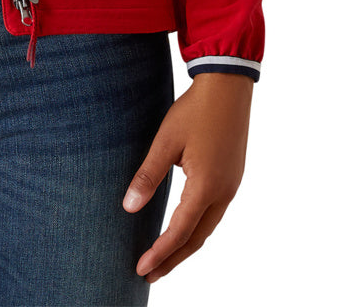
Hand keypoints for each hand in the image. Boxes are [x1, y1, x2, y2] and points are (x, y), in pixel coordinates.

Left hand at [122, 71, 252, 282]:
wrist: (228, 86)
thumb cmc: (194, 111)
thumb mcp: (165, 141)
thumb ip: (148, 176)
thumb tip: (128, 207)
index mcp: (206, 187)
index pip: (179, 232)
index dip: (159, 253)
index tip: (141, 269)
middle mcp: (223, 193)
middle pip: (196, 238)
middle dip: (173, 259)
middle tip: (149, 274)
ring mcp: (231, 186)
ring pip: (207, 227)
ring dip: (185, 245)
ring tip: (163, 258)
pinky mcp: (232, 177)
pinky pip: (214, 213)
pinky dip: (197, 228)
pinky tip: (184, 227)